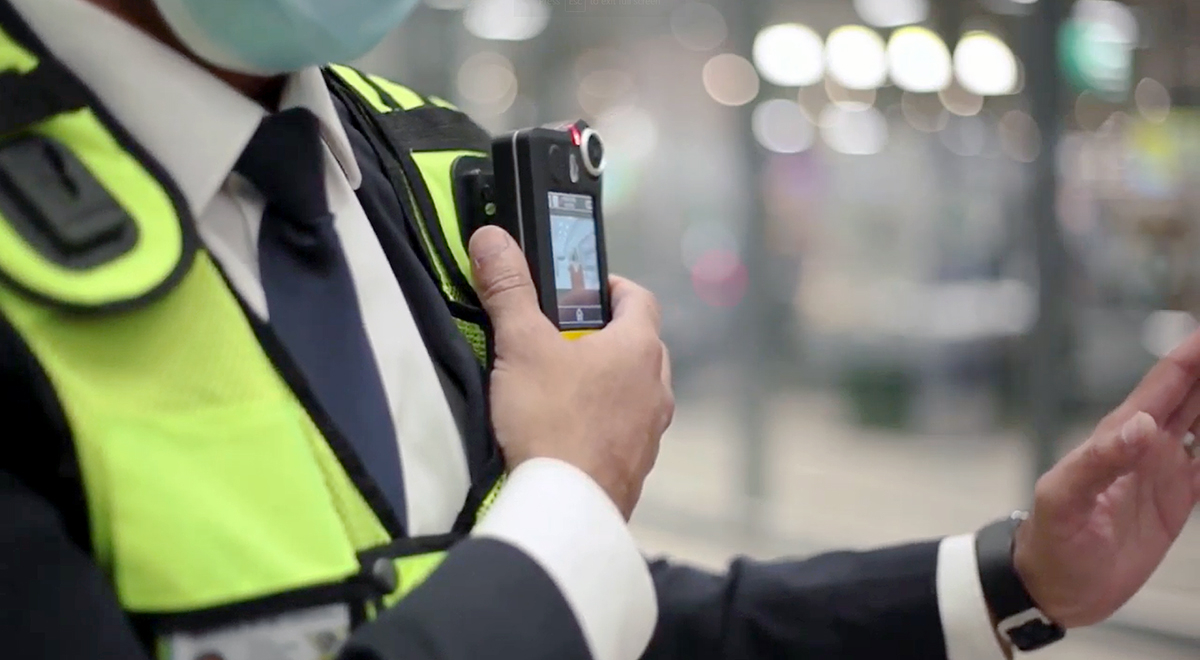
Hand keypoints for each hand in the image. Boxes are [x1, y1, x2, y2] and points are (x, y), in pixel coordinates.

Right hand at [468, 226, 674, 518]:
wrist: (564, 507)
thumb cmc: (550, 419)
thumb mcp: (521, 347)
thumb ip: (507, 290)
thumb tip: (491, 238)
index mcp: (638, 349)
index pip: (640, 299)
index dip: (613, 287)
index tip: (584, 288)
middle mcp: (656, 388)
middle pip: (641, 346)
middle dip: (608, 336)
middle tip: (566, 338)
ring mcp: (652, 433)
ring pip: (638, 392)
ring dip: (611, 383)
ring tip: (565, 387)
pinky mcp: (638, 470)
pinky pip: (628, 433)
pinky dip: (607, 424)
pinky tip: (571, 434)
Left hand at [1014, 330, 1199, 627]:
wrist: (1055, 587)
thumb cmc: (1049, 540)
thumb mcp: (1064, 500)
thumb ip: (1099, 461)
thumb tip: (1143, 425)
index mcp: (1119, 434)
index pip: (1166, 382)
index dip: (1193, 353)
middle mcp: (1145, 444)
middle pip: (1194, 393)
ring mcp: (1164, 470)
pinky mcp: (1177, 500)